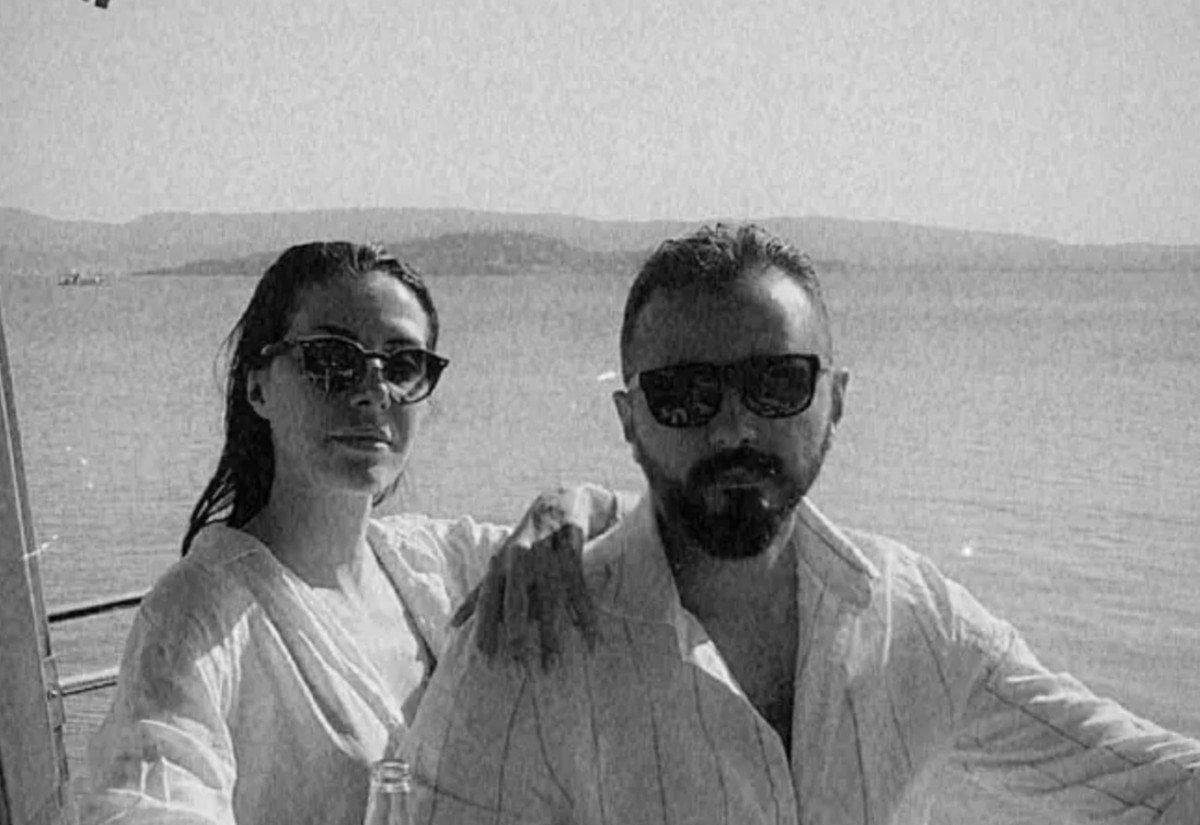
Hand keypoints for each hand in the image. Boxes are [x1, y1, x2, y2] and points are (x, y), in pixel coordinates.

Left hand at [452, 487, 603, 668]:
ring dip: (552, 633)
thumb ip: (479, 594)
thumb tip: (452, 625)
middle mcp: (519, 557)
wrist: (558, 502)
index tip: (486, 659)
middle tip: (518, 663)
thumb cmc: (525, 543)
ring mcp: (546, 552)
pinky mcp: (570, 547)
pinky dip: (584, 615)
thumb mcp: (499, 564)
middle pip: (516, 599)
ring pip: (549, 598)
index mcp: (499, 564)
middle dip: (515, 629)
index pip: (488, 599)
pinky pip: (578, 587)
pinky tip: (590, 638)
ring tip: (552, 663)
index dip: (486, 627)